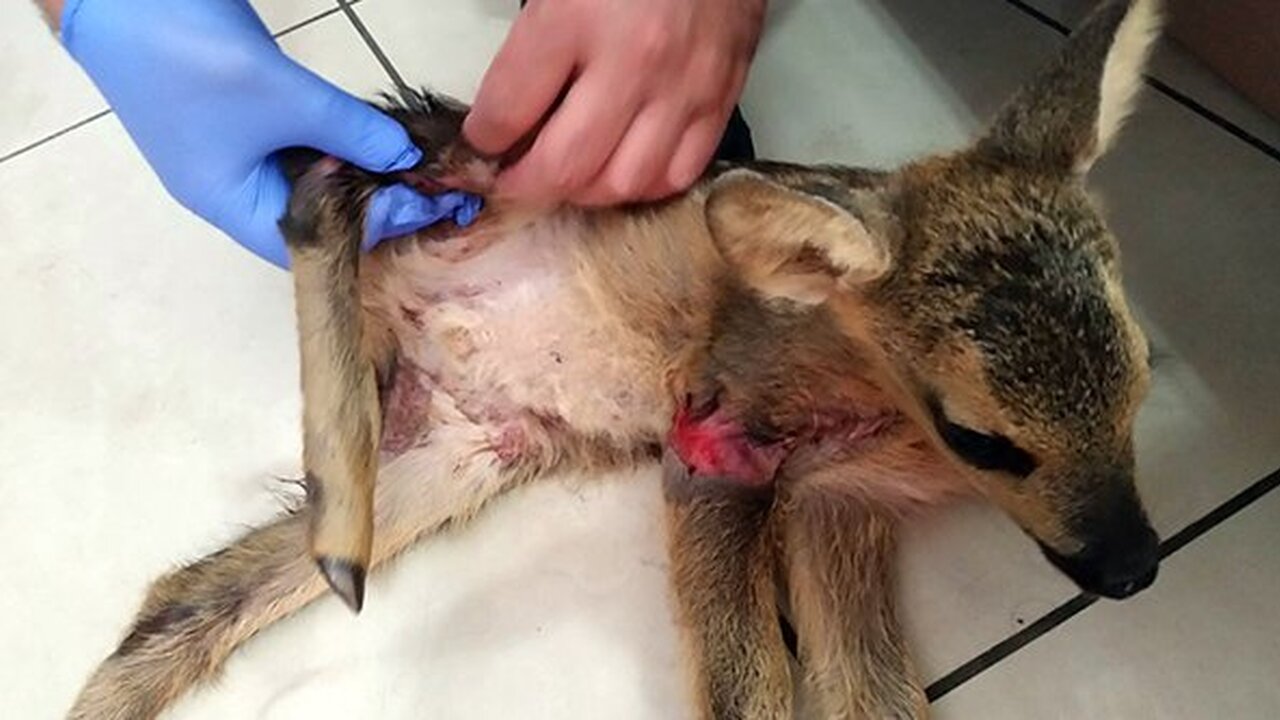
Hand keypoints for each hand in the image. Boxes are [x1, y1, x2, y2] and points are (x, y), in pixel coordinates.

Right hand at [60, 0, 478, 266]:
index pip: (318, 242)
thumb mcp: (284, 97)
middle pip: (317, 217)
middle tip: (435, 188)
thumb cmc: (192, 55)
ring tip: (415, 168)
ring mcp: (231, 152)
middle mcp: (230, 190)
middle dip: (376, 206)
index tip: (433, 203)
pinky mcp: (237, 118)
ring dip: (360, 175)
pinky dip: (336, 145)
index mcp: (230, 204)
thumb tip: (407, 160)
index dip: (378, 228)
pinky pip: (297, 148)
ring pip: (309, 181)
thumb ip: (351, 132)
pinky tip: (375, 138)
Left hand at [464, 0, 765, 206]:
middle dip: (525, 183)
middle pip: (565, 165)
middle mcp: (632, 62)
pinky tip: (623, 168)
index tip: (479, 144)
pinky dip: (642, 185)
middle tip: (513, 177)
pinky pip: (677, 174)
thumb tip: (506, 111)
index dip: (482, 141)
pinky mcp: (721, 100)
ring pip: (622, 183)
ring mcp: (682, 88)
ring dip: (585, 192)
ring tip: (568, 175)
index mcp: (576, 17)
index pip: (509, 110)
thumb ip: (532, 43)